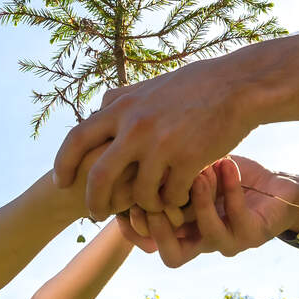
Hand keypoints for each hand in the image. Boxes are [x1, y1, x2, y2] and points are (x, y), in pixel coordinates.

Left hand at [53, 57, 254, 216]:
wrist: (237, 87)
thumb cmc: (193, 85)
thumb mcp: (149, 86)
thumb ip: (122, 99)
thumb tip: (99, 107)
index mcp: (122, 107)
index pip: (76, 138)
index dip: (63, 163)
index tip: (61, 180)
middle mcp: (136, 127)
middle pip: (99, 177)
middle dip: (94, 201)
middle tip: (96, 213)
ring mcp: (162, 146)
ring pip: (139, 193)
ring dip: (143, 204)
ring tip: (151, 203)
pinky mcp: (189, 161)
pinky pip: (171, 196)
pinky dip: (172, 202)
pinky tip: (178, 197)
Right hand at [130, 156, 298, 268]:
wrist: (274, 187)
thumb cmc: (226, 177)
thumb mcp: (188, 167)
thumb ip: (160, 167)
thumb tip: (122, 151)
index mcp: (180, 229)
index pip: (147, 241)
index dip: (135, 224)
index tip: (132, 188)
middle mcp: (201, 241)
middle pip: (171, 254)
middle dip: (162, 225)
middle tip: (158, 188)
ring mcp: (228, 241)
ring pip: (207, 235)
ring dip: (202, 201)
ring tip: (200, 172)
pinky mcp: (253, 234)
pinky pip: (237, 217)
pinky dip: (230, 188)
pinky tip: (226, 164)